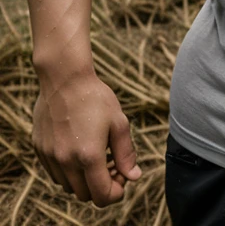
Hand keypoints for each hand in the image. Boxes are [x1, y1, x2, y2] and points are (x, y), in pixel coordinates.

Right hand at [32, 72, 141, 205]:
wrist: (64, 78)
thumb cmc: (95, 97)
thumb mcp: (118, 122)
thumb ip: (126, 153)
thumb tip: (134, 176)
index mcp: (89, 156)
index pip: (102, 195)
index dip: (116, 192)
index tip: (122, 176)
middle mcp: (66, 161)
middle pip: (85, 195)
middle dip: (101, 186)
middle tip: (112, 165)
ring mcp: (50, 157)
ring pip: (69, 186)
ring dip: (84, 179)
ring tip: (96, 156)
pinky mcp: (40, 150)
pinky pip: (55, 173)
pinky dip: (68, 170)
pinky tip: (78, 149)